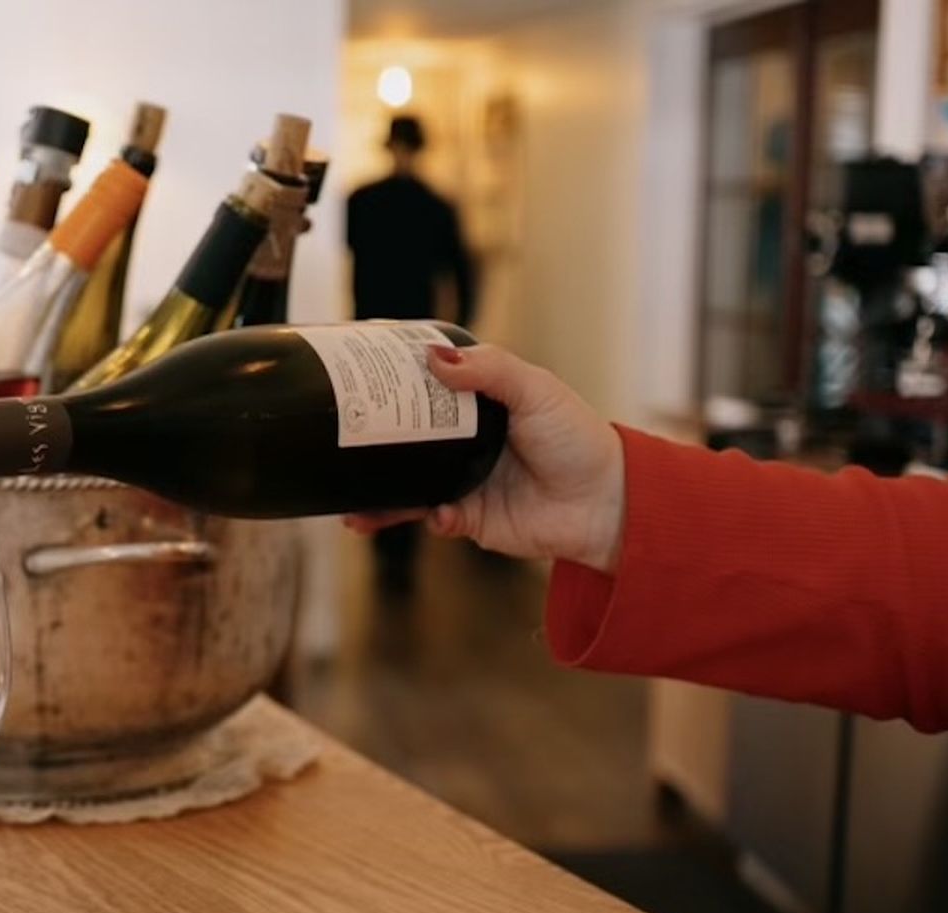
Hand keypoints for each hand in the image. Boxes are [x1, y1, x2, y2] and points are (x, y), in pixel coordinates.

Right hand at [344, 344, 625, 573]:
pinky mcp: (470, 518)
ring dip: (379, 499)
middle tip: (341, 442)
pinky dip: (429, 517)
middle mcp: (464, 444)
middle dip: (371, 446)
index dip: (393, 387)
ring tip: (352, 507)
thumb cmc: (578, 440)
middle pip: (406, 441)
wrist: (605, 502)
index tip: (359, 381)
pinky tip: (436, 513)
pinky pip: (435, 518)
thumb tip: (434, 358)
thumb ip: (488, 370)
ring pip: (407, 487)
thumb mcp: (535, 389)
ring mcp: (463, 482)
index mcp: (478, 406)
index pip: (425, 392)